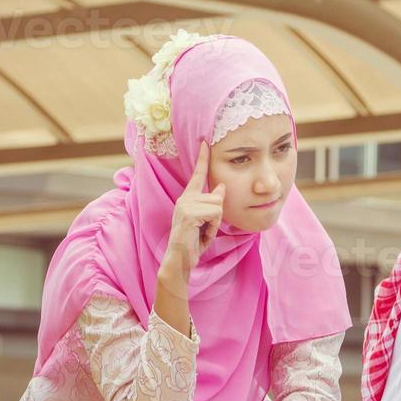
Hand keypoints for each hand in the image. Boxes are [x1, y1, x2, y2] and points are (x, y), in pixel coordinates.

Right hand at [167, 144, 224, 275]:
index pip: (197, 174)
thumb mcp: (207, 221)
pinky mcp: (189, 213)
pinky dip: (213, 227)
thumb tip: (221, 187)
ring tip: (202, 232)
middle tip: (205, 230)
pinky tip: (201, 234)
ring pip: (218, 206)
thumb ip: (213, 204)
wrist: (180, 259)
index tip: (205, 142)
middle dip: (217, 217)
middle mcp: (185, 198)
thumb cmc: (193, 242)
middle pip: (218, 197)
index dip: (202, 158)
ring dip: (215, 223)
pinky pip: (215, 214)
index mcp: (188, 198)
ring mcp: (185, 205)